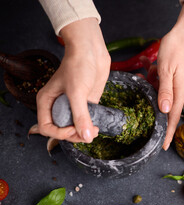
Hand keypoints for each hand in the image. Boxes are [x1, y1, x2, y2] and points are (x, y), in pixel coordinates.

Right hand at [36, 18, 109, 142]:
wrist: (91, 51)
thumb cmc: (78, 65)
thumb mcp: (77, 92)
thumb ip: (81, 116)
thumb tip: (86, 137)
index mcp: (47, 102)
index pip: (47, 128)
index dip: (59, 133)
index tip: (73, 130)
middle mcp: (58, 105)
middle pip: (62, 130)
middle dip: (75, 135)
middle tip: (89, 134)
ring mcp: (72, 105)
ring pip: (75, 128)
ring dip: (84, 133)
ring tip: (95, 131)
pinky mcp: (86, 104)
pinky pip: (86, 120)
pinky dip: (91, 126)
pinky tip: (98, 126)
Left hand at [157, 0, 183, 149]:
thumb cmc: (177, 48)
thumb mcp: (166, 70)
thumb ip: (165, 91)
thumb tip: (164, 110)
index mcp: (180, 91)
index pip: (173, 117)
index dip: (168, 133)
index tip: (163, 146)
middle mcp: (181, 89)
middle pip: (165, 103)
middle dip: (154, 96)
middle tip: (146, 79)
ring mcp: (180, 82)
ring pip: (162, 90)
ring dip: (153, 81)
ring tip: (151, 67)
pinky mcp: (178, 75)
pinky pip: (164, 81)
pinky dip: (156, 74)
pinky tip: (152, 64)